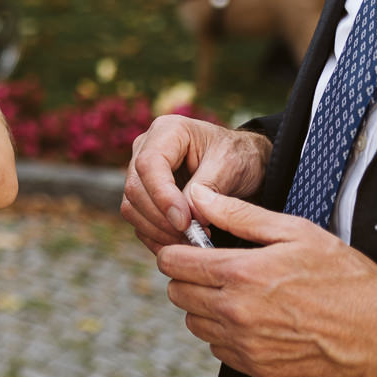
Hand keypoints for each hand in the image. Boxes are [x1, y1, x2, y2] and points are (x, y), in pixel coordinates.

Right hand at [121, 114, 270, 252]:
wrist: (244, 164)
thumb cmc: (239, 157)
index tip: (184, 222)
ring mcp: (140, 173)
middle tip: (194, 236)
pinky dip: (157, 237)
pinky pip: (138, 221)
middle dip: (161, 218)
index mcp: (167, 131)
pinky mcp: (143, 195)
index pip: (149, 164)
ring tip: (193, 240)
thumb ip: (207, 189)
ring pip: (132, 207)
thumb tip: (187, 218)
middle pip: (135, 188)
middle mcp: (145, 148)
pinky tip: (182, 244)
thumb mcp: (230, 166)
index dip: (162, 195)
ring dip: (158, 230)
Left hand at [159, 187, 376, 376]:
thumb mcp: (296, 232)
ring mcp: (243, 343)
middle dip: (188, 277)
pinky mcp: (254, 367)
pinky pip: (215, 348)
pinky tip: (248, 319)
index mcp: (240, 274)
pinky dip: (223, 333)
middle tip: (213, 270)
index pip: (173, 262)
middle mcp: (235, 312)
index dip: (176, 251)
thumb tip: (200, 197)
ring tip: (235, 294)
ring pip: (192, 322)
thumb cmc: (344, 278)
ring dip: (203, 307)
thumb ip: (240, 214)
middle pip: (176, 292)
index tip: (190, 248)